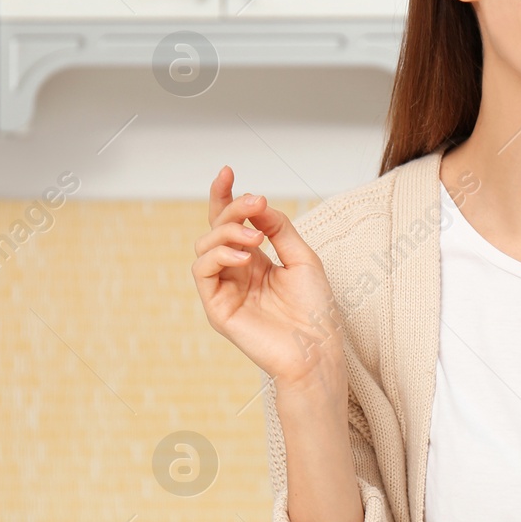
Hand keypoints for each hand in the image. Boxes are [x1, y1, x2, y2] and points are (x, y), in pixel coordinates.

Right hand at [192, 166, 342, 384]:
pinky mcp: (217, 309)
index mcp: (255, 261)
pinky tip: (244, 258)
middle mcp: (236, 273)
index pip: (231, 223)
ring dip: (229, 233)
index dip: (225, 196)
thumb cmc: (316, 311)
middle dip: (231, 208)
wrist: (317, 350)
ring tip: (256, 239)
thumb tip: (258, 203)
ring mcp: (224, 290)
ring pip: (205, 246)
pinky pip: (203, 271)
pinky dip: (219, 256)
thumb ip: (278, 229)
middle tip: (256, 202)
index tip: (228, 171)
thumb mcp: (302, 258)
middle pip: (216, 228)